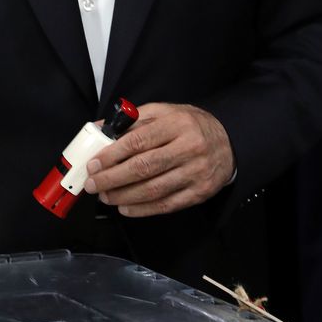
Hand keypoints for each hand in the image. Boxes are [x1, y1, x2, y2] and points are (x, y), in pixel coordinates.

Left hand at [83, 101, 234, 216]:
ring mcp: (195, 172)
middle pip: (144, 167)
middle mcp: (188, 148)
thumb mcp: (164, 112)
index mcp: (176, 124)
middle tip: (93, 184)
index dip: (112, 155)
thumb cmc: (189, 125)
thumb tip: (99, 129)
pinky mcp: (200, 193)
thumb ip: (132, 120)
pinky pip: (167, 205)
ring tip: (105, 197)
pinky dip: (142, 209)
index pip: (138, 141)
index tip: (93, 164)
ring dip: (124, 196)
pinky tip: (125, 207)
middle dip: (112, 178)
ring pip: (153, 189)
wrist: (228, 142)